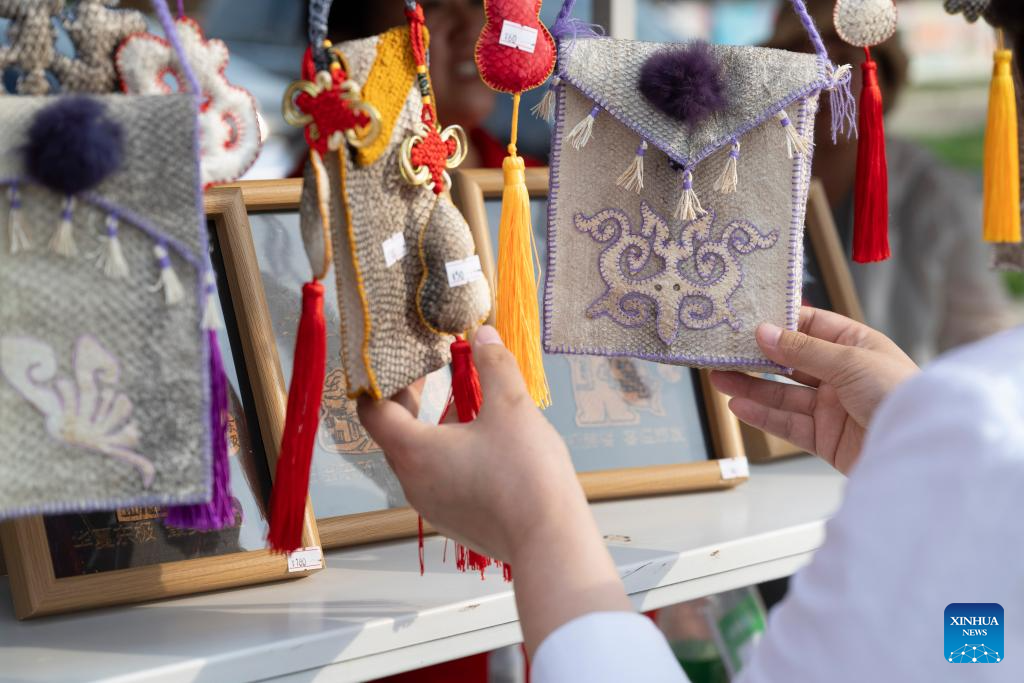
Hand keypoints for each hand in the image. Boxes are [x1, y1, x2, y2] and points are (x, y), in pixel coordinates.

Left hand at [357, 326, 630, 653]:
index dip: (382, 382)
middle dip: (410, 401)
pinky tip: (483, 444)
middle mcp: (413, 482)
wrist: (550, 540)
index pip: (372, 411)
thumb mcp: (512, 406)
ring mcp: (431, 506)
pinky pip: (437, 480)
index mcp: (414, 451)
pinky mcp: (453, 521)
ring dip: (432, 428)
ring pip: (418, 458)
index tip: (404, 363)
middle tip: (433, 375)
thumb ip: (493, 365)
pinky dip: (448, 455)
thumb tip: (483, 335)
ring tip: (465, 405)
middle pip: (394, 434)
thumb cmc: (526, 473)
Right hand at [710, 307, 918, 473]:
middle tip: (723, 351)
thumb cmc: (899, 393)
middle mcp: (842, 374)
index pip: (811, 327)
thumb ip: (802, 349)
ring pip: (783, 394)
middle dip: (757, 358)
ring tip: (719, 379)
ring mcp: (832, 407)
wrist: (921, 448)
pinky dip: (763, 415)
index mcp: (856, 346)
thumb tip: (763, 332)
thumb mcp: (850, 361)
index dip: (780, 322)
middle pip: (791, 363)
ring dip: (751, 387)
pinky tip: (739, 406)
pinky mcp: (826, 438)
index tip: (746, 318)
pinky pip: (788, 423)